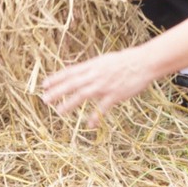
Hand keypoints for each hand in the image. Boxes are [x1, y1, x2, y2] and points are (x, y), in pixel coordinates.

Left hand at [40, 47, 159, 127]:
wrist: (144, 62)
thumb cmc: (125, 61)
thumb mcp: (104, 61)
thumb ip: (92, 68)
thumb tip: (80, 73)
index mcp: (92, 65)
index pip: (70, 71)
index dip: (56, 78)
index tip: (44, 84)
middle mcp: (95, 74)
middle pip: (72, 83)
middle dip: (57, 91)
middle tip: (44, 99)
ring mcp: (104, 85)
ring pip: (82, 94)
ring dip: (69, 103)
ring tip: (59, 112)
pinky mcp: (115, 95)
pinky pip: (102, 108)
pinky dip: (95, 116)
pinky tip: (88, 125)